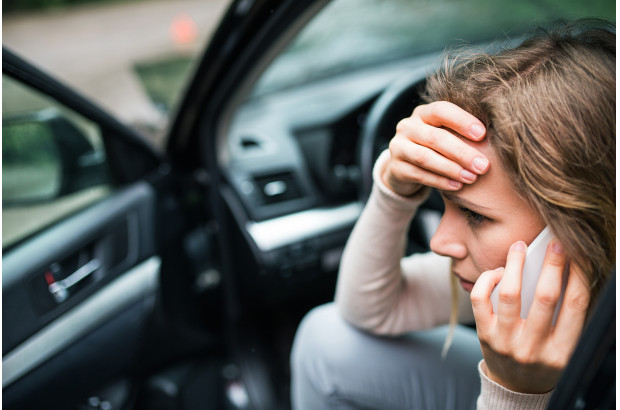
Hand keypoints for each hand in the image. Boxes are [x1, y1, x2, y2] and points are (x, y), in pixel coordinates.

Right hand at [381, 101, 488, 195]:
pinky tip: (457, 186)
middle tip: (483, 165)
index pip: (441, 110)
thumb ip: (461, 134)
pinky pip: (419, 175)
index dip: (462, 120)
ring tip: (471, 178)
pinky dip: (440, 181)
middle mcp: (407, 127)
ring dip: (451, 168)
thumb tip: (496, 138)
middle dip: (462, 152)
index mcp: (423, 113)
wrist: (404, 168)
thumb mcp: (445, 135)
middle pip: (435, 137)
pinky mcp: (395, 168)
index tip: (483, 134)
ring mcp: (398, 147)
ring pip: (425, 157)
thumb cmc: (435, 149)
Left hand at [471, 240, 589, 393]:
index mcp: (562, 351)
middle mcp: (534, 348)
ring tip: (518, 247)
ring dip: (515, 264)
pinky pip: (480, 299)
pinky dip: (487, 279)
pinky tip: (498, 272)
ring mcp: (506, 342)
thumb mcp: (563, 345)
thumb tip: (566, 271)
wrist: (516, 388)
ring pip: (509, 294)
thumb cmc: (544, 358)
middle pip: (546, 297)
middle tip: (554, 243)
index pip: (576, 305)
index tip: (578, 253)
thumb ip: (566, 315)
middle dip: (552, 265)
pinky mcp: (484, 334)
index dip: (580, 275)